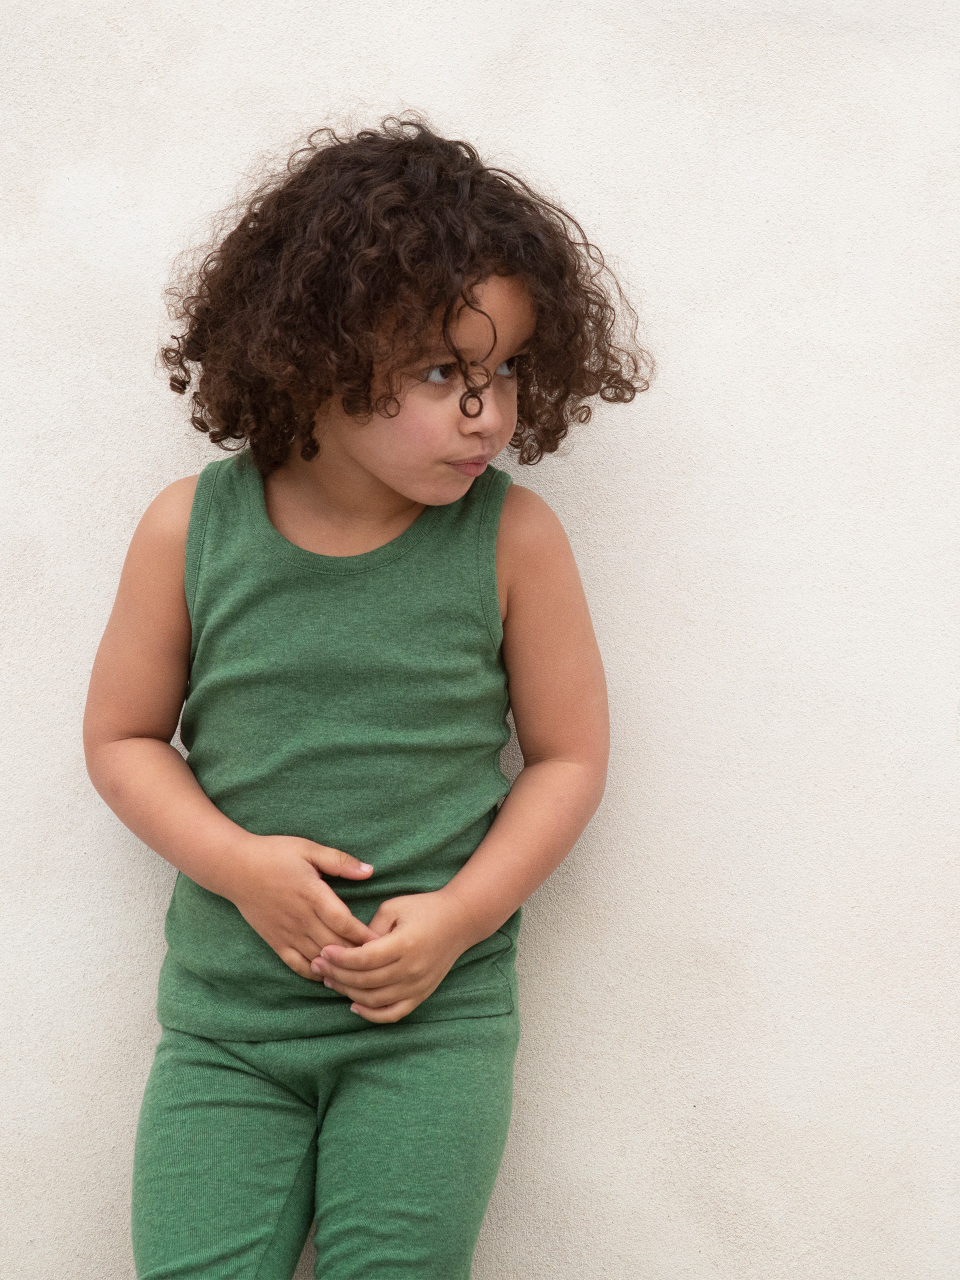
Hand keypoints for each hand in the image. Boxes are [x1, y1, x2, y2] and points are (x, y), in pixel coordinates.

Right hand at [226, 834, 379, 980]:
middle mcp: (301, 918)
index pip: (344, 922)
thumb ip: (339, 861)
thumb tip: (369, 871)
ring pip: (319, 959)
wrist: (234, 868)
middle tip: (381, 963)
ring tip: (361, 974)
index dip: (365, 936)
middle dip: (359, 956)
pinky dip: (315, 973)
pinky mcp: (275, 941)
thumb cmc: (274, 854)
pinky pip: (298, 965)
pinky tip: (330, 975)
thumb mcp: (308, 849)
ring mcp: (287, 933)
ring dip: (340, 968)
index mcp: (312, 894)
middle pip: (335, 945)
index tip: (384, 943)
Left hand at [310, 888, 475, 1022]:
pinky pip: (393, 1014)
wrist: (460, 921)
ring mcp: (418, 985)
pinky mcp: (421, 994)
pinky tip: (354, 1005)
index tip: (323, 952)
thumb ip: (370, 929)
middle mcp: (412, 969)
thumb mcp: (395, 907)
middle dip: (337, 974)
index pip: (364, 958)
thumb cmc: (424, 908)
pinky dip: (372, 1014)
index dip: (340, 958)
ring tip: (330, 980)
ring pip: (375, 999)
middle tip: (318, 966)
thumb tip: (348, 949)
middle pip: (365, 981)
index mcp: (405, 944)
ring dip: (348, 993)